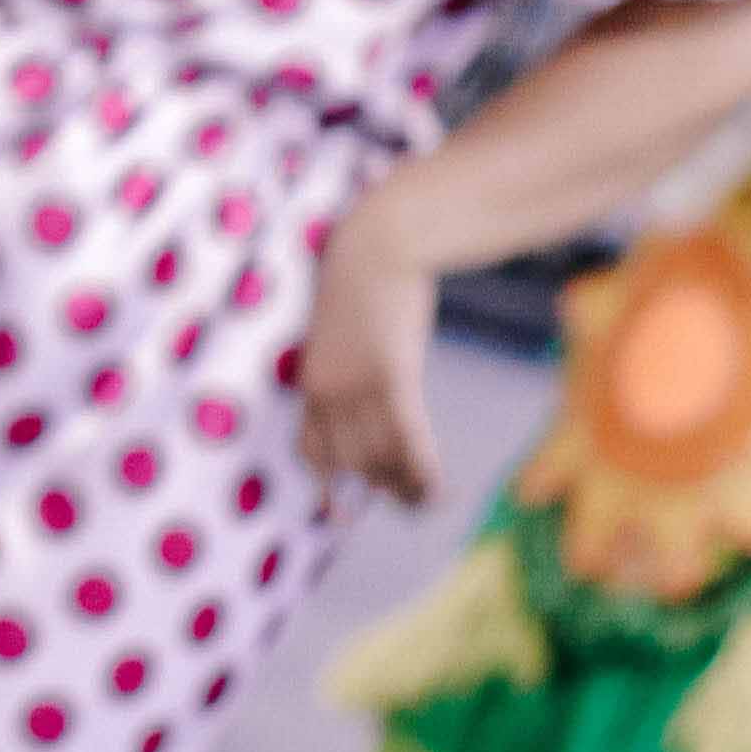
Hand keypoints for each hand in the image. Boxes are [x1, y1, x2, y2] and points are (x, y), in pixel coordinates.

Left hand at [295, 199, 448, 506]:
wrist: (379, 243)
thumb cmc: (362, 281)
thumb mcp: (340, 331)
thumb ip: (344, 366)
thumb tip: (361, 393)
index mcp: (310, 380)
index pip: (311, 451)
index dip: (330, 483)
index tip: (344, 508)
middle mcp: (327, 390)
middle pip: (352, 464)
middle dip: (380, 487)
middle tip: (407, 497)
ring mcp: (359, 385)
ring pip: (383, 460)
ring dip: (408, 488)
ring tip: (428, 497)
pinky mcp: (393, 376)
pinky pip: (408, 442)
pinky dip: (424, 474)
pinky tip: (440, 490)